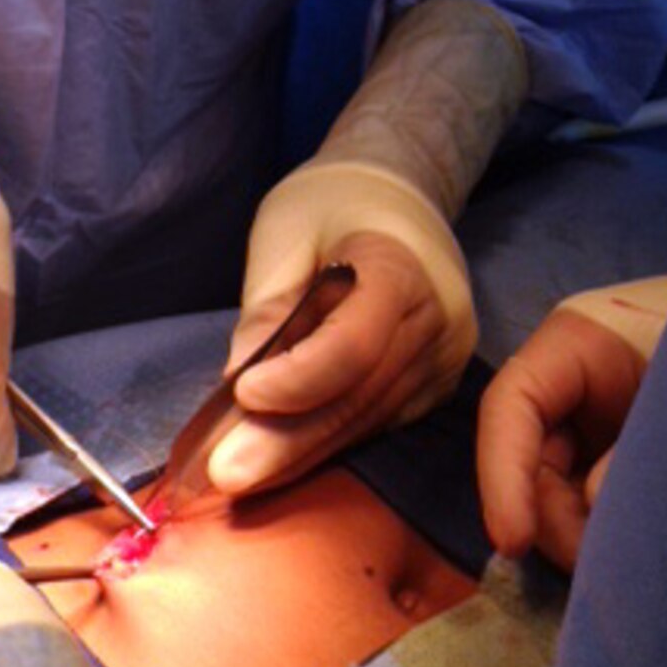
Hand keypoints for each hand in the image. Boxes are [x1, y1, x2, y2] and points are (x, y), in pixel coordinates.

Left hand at [207, 0, 521, 497]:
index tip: (243, 396)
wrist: (395, 188)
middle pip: (359, 395)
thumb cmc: (330, 200)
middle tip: (224, 475)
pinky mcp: (433, 386)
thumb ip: (267, 307)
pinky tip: (279, 463)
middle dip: (288, 441)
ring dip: (301, 454)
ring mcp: (443, 360)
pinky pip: (377, 422)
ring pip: (366, 420)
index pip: (354, 344)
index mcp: (402, 268)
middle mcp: (436, 323)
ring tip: (238, 479)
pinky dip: (327, 442)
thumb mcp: (285, 232)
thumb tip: (238, 385)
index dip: (299, 379)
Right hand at [477, 307, 648, 570]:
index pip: (510, 405)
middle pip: (530, 460)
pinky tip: (628, 558)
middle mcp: (571, 387)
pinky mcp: (614, 459)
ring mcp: (592, 425)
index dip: (502, 475)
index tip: (513, 542)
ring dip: (579, 535)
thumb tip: (598, 506)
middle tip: (597, 572)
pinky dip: (601, 536)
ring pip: (557, 492)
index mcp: (577, 344)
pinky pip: (590, 504)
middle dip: (553, 521)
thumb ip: (642, 447)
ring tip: (624, 568)